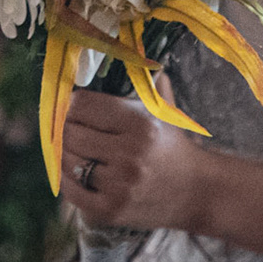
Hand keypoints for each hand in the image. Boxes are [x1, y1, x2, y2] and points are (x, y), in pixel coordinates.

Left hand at [59, 90, 214, 232]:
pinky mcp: (111, 210)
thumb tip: (130, 52)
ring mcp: (119, 184)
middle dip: (65, 129)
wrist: (197, 192)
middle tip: (69, 128)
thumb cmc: (174, 146)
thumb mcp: (165, 112)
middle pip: (71, 133)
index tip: (71, 106)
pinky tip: (73, 171)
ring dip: (65, 154)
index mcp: (139, 123)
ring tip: (74, 149)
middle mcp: (129, 153)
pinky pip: (72, 190)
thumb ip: (148, 83)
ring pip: (69, 161)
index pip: (82, 105)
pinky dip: (66, 179)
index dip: (71, 104)